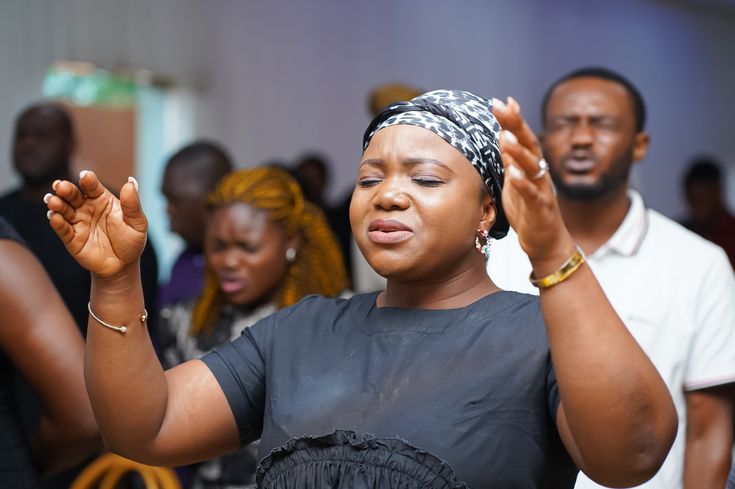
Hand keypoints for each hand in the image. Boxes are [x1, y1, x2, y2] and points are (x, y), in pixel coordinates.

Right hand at [45, 171, 147, 277]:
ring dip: (57, 204)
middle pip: (74, 195)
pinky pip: (62, 229)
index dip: (88, 180)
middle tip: (61, 186)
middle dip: (66, 189)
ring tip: (53, 200)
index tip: (85, 176)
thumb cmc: (131, 241)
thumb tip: (131, 182)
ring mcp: (77, 222)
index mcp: (102, 199)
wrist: (123, 266)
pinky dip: (57, 222)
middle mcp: (87, 207)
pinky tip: (54, 217)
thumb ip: (132, 204)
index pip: (93, 187)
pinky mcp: (71, 238)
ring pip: (63, 209)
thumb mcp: (137, 223)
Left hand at [492, 97, 574, 270]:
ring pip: (532, 166)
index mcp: (530, 166)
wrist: (545, 242)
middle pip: (529, 144)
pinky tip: (513, 173)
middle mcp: (539, 174)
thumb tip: (501, 134)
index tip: (501, 101)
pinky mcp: (541, 209)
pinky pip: (533, 194)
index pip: (521, 138)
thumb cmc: (528, 211)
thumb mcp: (514, 181)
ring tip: (505, 136)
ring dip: (519, 151)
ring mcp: (542, 190)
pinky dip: (523, 183)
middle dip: (516, 125)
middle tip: (502, 107)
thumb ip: (510, 159)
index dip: (512, 120)